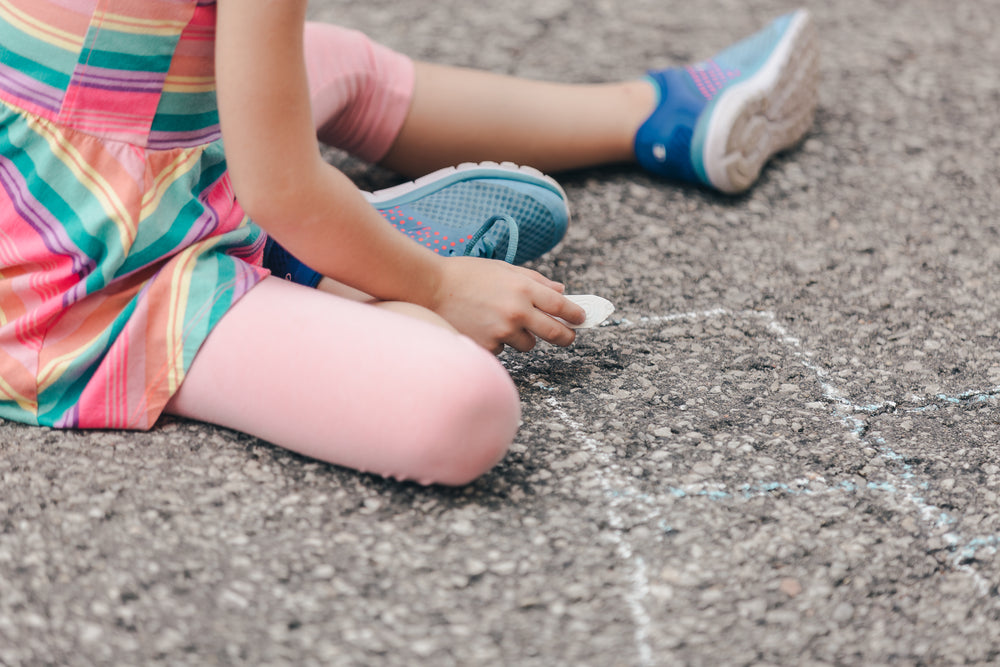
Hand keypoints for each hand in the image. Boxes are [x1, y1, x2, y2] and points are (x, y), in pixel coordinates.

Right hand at [429, 257, 585, 353]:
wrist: (430, 287)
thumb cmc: (467, 274)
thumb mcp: (505, 269)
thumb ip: (535, 280)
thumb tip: (562, 293)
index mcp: (523, 288)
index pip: (561, 306)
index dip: (575, 314)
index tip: (581, 318)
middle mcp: (517, 311)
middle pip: (555, 333)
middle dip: (565, 336)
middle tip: (567, 337)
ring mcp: (502, 331)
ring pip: (528, 344)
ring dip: (523, 337)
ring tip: (501, 321)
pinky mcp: (487, 345)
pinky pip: (503, 349)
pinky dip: (498, 341)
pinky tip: (482, 326)